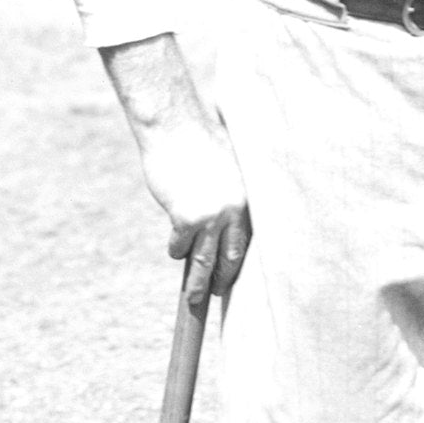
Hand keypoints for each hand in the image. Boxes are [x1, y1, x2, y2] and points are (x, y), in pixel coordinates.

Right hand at [139, 123, 250, 302]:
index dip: (241, 262)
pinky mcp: (185, 218)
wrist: (174, 124)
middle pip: (231, 258)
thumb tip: (225, 223)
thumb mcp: (226, 166)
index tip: (236, 275)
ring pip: (204, 262)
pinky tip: (174, 246)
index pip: (250, 240)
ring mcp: (211, 217)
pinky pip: (179, 246)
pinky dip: (175, 249)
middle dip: (223, 279)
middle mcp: (234, 210)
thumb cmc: (199, 140)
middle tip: (217, 294)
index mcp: (247, 197)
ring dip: (198, 283)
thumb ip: (230, 193)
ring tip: (194, 298)